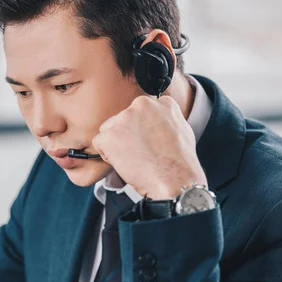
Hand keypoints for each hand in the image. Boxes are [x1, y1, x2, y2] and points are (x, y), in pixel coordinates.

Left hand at [91, 96, 206, 198]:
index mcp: (159, 102)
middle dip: (126, 135)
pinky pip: (99, 143)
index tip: (146, 141)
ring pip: (109, 130)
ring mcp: (123, 119)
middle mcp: (140, 105)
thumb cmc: (180, 161)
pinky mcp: (110, 135)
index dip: (140, 129)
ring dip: (116, 144)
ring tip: (134, 159)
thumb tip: (157, 120)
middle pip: (122, 119)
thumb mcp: (181, 129)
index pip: (139, 111)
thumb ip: (165, 119)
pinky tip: (124, 163)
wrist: (175, 179)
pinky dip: (107, 155)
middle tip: (139, 152)